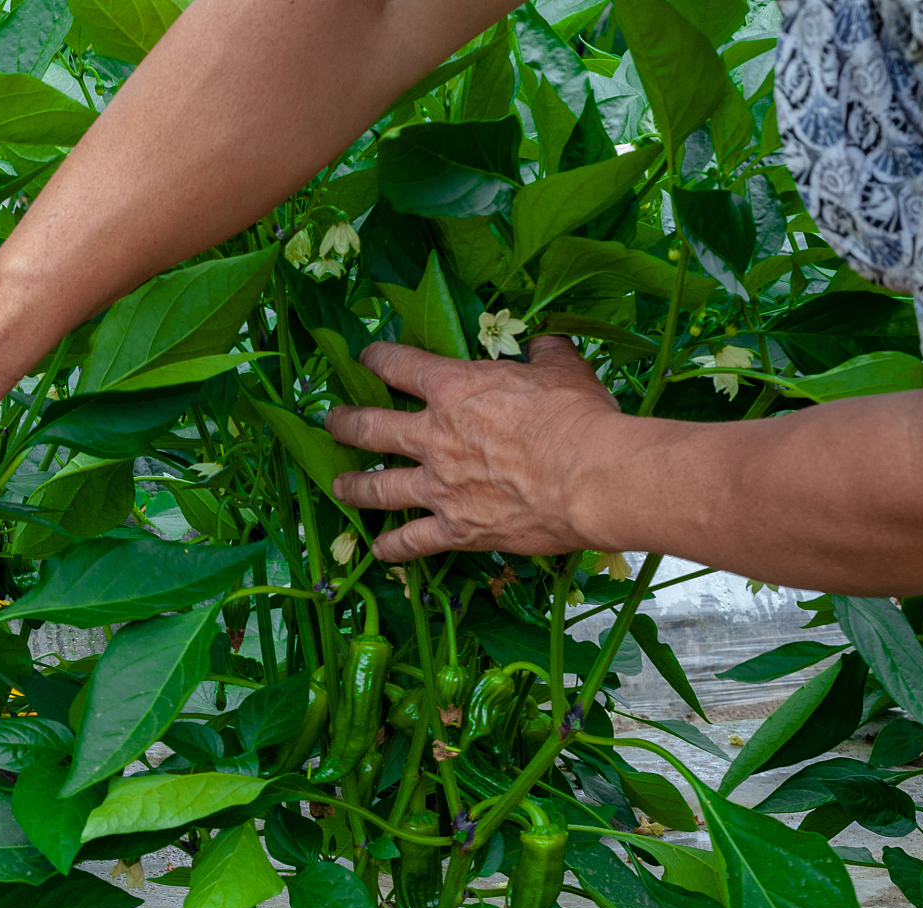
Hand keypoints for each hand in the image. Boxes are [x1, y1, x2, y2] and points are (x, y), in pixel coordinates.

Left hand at [327, 335, 622, 561]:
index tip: (367, 358)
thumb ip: (545, 353)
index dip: (378, 359)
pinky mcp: (455, 530)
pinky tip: (379, 551)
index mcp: (453, 389)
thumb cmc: (579, 417)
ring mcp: (439, 487)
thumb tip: (544, 342)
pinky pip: (411, 542)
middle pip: (370, 428)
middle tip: (332, 423)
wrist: (590, 478)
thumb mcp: (564, 370)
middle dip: (345, 424)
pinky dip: (392, 549)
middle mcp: (433, 437)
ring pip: (378, 488)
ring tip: (338, 486)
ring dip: (353, 487)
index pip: (400, 366)